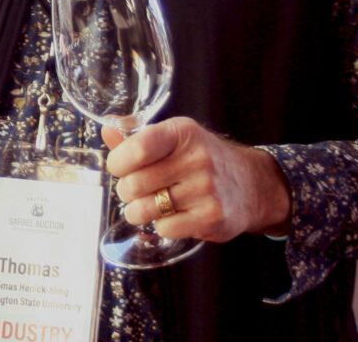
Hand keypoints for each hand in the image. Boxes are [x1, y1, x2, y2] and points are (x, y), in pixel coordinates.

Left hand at [102, 116, 291, 242]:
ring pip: (144, 209)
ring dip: (138, 211)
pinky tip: (173, 214)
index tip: (119, 166)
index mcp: (183, 132)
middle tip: (137, 188)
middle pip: (134, 184)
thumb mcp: (174, 139)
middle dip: (127, 190)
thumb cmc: (202, 158)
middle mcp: (197, 158)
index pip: (138, 148)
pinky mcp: (211, 218)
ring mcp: (206, 189)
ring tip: (149, 203)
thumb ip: (137, 137)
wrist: (250, 184)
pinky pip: (164, 228)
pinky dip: (162, 225)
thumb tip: (106, 128)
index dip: (118, 162)